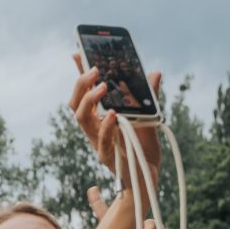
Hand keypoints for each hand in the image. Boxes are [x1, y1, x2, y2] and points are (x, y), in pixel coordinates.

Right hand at [70, 53, 161, 192]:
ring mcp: (98, 142)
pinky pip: (102, 140)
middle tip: (95, 68)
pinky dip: (106, 126)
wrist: (149, 175)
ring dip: (90, 101)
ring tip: (102, 86)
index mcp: (99, 118)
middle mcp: (94, 129)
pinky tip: (113, 114)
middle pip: (75, 105)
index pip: (83, 94)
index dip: (78, 75)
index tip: (77, 53)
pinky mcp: (108, 157)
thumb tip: (154, 72)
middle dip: (81, 85)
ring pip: (82, 119)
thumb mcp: (148, 116)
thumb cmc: (143, 147)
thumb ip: (148, 96)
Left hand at [88, 187, 177, 228]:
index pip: (106, 215)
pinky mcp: (156, 227)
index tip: (92, 189)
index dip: (98, 202)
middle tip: (101, 189)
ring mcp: (143, 226)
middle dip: (118, 197)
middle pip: (121, 207)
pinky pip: (150, 223)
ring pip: (137, 215)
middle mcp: (130, 227)